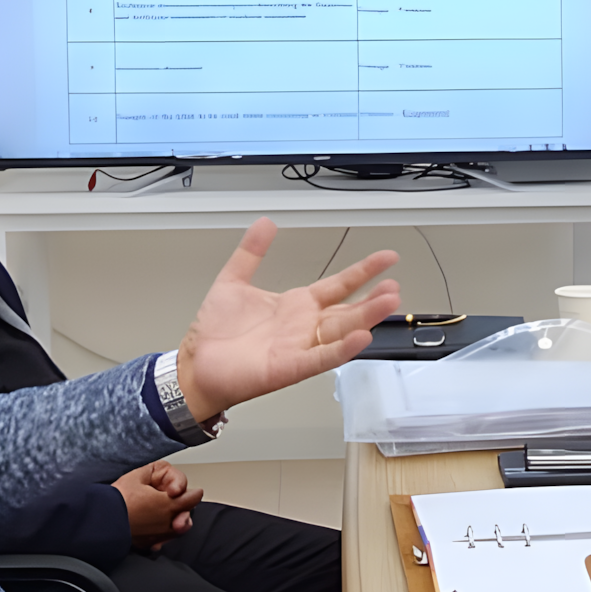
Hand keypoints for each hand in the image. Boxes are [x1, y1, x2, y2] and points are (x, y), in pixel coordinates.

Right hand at [112, 459, 201, 550]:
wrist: (101, 519)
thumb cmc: (117, 498)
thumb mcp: (138, 475)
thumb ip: (159, 473)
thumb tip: (168, 478)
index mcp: (167, 504)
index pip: (191, 499)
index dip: (194, 493)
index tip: (194, 492)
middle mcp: (167, 522)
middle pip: (187, 516)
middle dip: (185, 509)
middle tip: (178, 502)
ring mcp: (158, 535)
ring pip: (177, 530)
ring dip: (176, 522)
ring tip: (171, 516)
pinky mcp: (148, 544)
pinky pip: (162, 540)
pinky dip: (162, 535)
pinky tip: (155, 528)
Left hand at [175, 222, 400, 422]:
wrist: (196, 363)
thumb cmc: (216, 332)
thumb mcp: (233, 281)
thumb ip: (250, 252)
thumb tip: (263, 224)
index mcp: (296, 306)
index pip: (338, 285)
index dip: (363, 272)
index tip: (386, 258)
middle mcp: (304, 327)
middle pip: (347, 310)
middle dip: (372, 299)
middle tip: (394, 286)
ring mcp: (300, 347)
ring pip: (341, 331)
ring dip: (366, 318)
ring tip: (387, 303)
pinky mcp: (289, 367)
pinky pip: (321, 358)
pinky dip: (341, 349)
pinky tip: (361, 338)